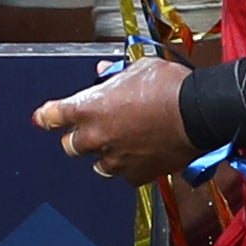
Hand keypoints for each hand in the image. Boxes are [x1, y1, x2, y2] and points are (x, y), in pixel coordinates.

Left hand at [35, 55, 195, 183]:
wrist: (201, 113)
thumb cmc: (170, 87)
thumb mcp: (138, 69)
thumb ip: (115, 75)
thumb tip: (104, 73)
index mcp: (88, 108)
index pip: (50, 117)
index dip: (47, 117)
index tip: (45, 118)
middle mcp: (96, 137)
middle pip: (70, 146)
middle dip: (79, 139)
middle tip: (95, 130)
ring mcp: (116, 159)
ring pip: (98, 165)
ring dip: (106, 155)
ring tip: (123, 143)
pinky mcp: (138, 174)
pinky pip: (127, 176)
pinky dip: (132, 168)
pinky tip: (143, 155)